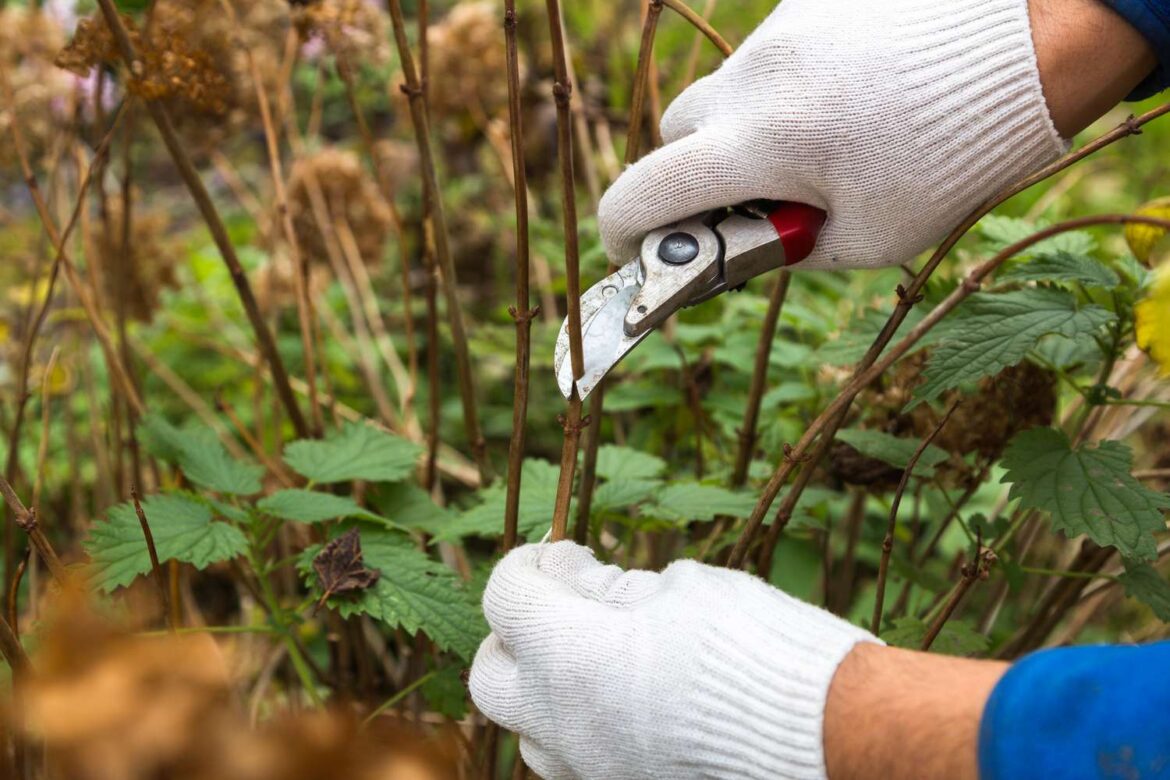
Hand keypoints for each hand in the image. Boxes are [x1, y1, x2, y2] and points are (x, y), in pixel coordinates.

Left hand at [469, 542, 878, 778]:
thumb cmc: (761, 647)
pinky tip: (626, 696)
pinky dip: (581, 724)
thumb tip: (575, 579)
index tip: (564, 551)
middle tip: (563, 603)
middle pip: (490, 675)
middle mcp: (566, 721)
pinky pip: (574, 760)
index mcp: (572, 656)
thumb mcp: (685, 590)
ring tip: (598, 653)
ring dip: (544, 685)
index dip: (529, 562)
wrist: (829, 735)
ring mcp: (593, 767)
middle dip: (515, 631)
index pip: (506, 596)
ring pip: (527, 730)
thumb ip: (614, 587)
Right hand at [599, 0, 1152, 271]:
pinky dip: (782, 92)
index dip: (625, 234)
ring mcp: (778, 31)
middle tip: (745, 205)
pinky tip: (843, 106)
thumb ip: (786, 247)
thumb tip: (738, 243)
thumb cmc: (954, 161)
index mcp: (760, 144)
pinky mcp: (807, 6)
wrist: (1029, 49)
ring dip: (742, 131)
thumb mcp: (867, 238)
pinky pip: (767, 58)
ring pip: (722, 93)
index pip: (644, 194)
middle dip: (692, 176)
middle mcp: (752, 79)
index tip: (635, 251)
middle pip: (674, 134)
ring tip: (817, 150)